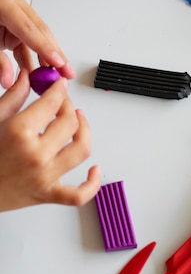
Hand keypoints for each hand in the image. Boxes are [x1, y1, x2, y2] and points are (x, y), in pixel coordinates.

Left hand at [0, 0, 74, 88]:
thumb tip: (9, 80)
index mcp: (3, 2)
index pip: (29, 28)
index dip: (45, 48)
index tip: (58, 63)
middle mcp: (14, 4)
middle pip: (40, 33)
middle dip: (54, 56)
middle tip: (65, 74)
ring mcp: (17, 14)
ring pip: (38, 40)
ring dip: (47, 60)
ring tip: (57, 78)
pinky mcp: (16, 26)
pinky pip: (29, 44)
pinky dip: (34, 59)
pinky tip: (41, 74)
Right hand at [0, 69, 100, 210]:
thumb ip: (13, 97)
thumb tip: (26, 77)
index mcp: (19, 133)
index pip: (52, 103)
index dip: (59, 90)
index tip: (59, 85)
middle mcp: (36, 155)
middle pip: (70, 123)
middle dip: (69, 107)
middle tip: (64, 103)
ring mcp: (44, 177)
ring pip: (81, 150)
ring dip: (85, 132)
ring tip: (80, 123)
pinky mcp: (47, 195)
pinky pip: (79, 194)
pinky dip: (92, 184)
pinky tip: (94, 170)